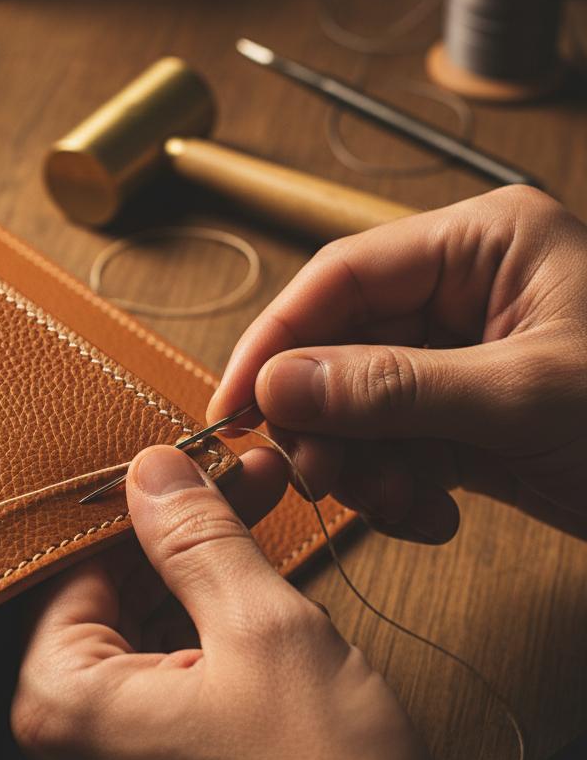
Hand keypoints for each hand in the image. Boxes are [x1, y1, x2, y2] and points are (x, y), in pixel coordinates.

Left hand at [12, 445, 481, 759]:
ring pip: (137, 649)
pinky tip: (249, 612)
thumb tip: (153, 468)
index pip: (82, 566)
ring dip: (197, 591)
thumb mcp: (262, 628)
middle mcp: (59, 754)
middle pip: (110, 606)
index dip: (152, 510)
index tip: (207, 471)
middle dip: (183, 546)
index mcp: (60, 706)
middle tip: (251, 491)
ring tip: (259, 538)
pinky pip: (155, 699)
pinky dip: (199, 650)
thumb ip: (196, 538)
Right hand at [208, 186, 586, 542]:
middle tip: (321, 476)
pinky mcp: (464, 415)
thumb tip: (276, 386)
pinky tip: (430, 514)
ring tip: (400, 504)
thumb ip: (392, 388)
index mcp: (484, 245)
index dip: (277, 340)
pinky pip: (393, 445)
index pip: (343, 277)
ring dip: (361, 463)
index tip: (233, 405)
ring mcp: (461, 357)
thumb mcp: (526, 398)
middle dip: (327, 421)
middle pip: (341, 347)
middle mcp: (465, 291)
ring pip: (358, 405)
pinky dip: (394, 487)